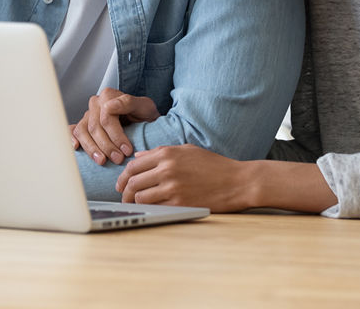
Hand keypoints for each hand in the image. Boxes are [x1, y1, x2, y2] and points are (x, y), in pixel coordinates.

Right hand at [69, 88, 158, 165]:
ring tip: (102, 161)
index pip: (106, 118)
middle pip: (95, 127)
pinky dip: (72, 139)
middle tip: (118, 159)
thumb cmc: (144, 114)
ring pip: (83, 131)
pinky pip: (73, 131)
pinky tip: (76, 148)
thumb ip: (128, 103)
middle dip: (106, 146)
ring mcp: (88, 114)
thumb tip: (109, 107)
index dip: (116, 136)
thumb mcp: (145, 107)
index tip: (127, 150)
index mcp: (108, 96)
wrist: (143, 121)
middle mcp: (96, 103)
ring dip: (91, 148)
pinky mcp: (83, 125)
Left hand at [115, 144, 250, 212]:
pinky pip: (155, 208)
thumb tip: (138, 156)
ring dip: (136, 203)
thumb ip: (160, 152)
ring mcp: (173, 187)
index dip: (123, 177)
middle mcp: (167, 169)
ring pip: (140, 197)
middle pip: (133, 182)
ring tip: (136, 205)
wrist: (238, 181)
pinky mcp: (180, 203)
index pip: (133, 165)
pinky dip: (150, 209)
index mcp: (167, 154)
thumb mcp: (187, 151)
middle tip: (124, 198)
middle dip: (125, 192)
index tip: (121, 185)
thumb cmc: (214, 165)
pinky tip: (151, 210)